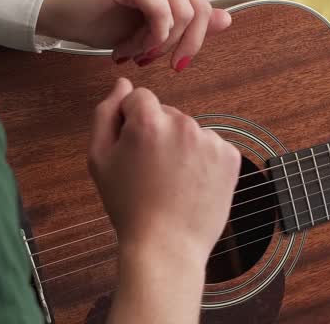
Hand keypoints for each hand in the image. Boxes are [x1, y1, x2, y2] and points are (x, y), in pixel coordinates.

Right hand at [36, 0, 230, 67]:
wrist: (62, 18)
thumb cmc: (104, 22)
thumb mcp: (154, 29)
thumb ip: (187, 23)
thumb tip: (227, 20)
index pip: (202, 8)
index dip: (194, 42)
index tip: (176, 64)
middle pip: (195, 12)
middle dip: (175, 46)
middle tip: (148, 61)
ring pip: (178, 16)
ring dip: (155, 46)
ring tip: (131, 53)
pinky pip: (160, 14)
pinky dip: (147, 40)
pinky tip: (125, 49)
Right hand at [88, 77, 240, 265]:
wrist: (166, 246)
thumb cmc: (129, 206)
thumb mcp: (100, 159)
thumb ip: (106, 113)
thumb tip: (122, 84)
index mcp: (148, 121)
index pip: (140, 97)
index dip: (132, 123)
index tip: (133, 150)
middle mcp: (183, 123)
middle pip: (167, 114)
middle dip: (158, 134)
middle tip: (151, 172)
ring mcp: (210, 139)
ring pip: (190, 131)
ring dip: (182, 147)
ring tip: (172, 182)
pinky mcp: (230, 156)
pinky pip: (211, 146)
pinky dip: (203, 161)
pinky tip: (191, 184)